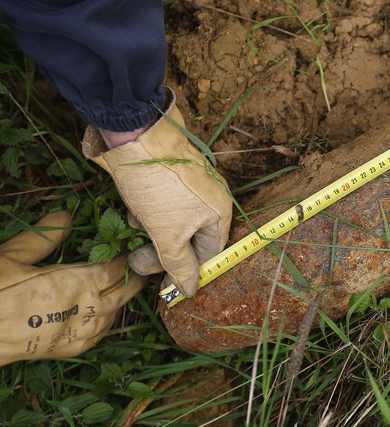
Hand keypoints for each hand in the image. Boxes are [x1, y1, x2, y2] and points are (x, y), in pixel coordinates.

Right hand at [0, 212, 145, 365]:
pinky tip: (106, 311)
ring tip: (125, 282)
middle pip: (124, 291)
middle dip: (134, 275)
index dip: (124, 256)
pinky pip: (101, 332)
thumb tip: (65, 216)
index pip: (116, 268)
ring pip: (115, 313)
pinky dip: (108, 318)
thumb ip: (44, 237)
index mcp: (76, 284)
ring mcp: (80, 333)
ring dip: (122, 297)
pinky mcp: (69, 350)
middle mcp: (86, 310)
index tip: (128, 245)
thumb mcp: (13, 256)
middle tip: (140, 262)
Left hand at [82, 89, 232, 297]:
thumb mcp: (167, 234)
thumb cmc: (158, 189)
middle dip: (162, 251)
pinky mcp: (173, 175)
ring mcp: (192, 186)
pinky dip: (150, 211)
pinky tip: (134, 208)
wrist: (136, 135)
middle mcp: (210, 199)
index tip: (164, 285)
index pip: (210, 253)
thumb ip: (179, 265)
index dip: (187, 271)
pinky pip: (165, 204)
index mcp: (219, 213)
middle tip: (137, 260)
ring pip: (174, 222)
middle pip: (190, 239)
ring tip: (134, 224)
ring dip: (152, 231)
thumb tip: (190, 291)